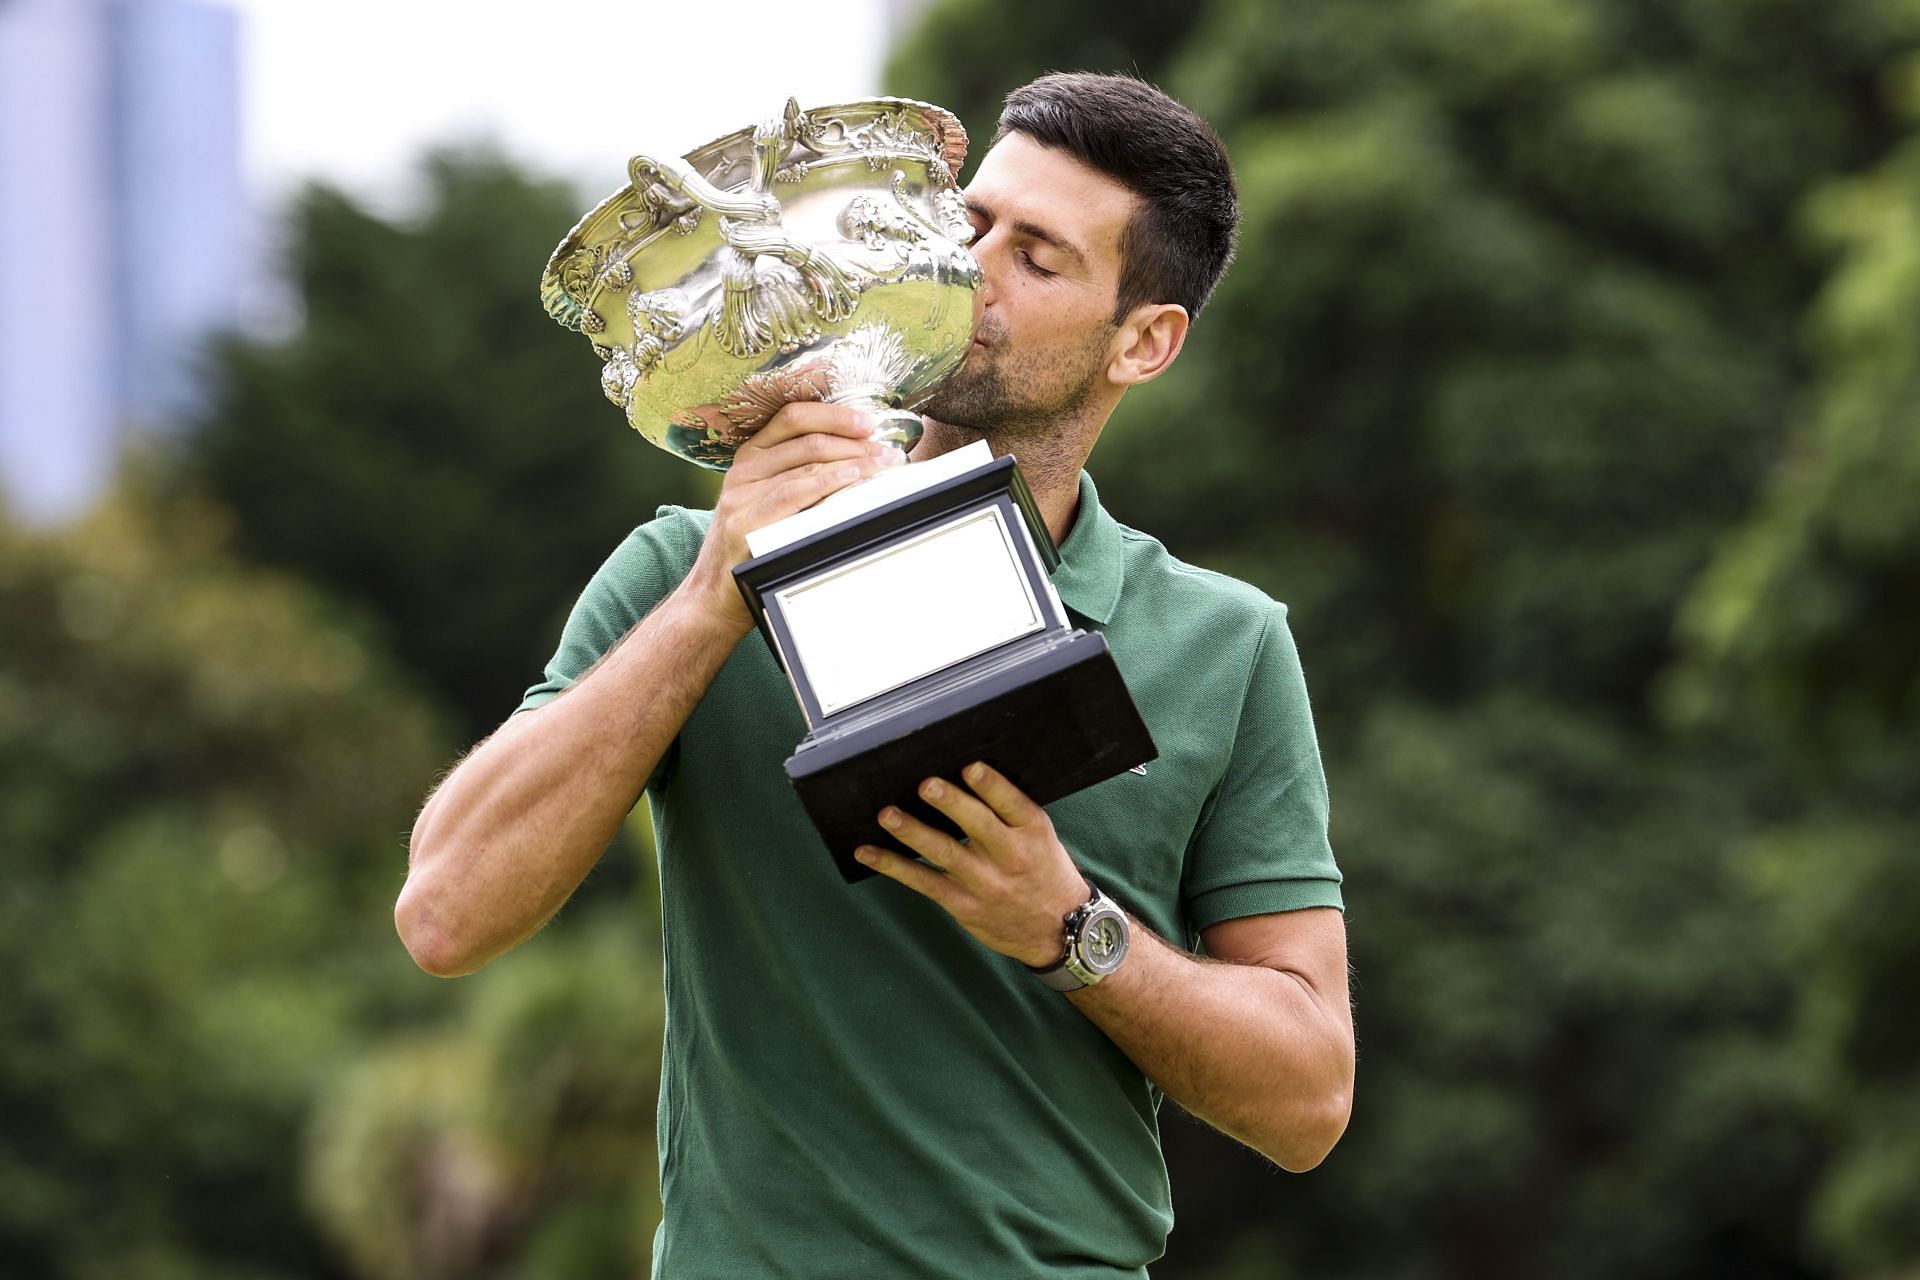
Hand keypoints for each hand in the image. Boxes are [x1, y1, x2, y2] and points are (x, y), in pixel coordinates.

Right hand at [682, 402, 902, 633]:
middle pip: (806, 437)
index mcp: (750, 457)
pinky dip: (828, 482)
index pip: (793, 417)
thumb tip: (857, 465)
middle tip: (888, 452)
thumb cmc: (750, 551)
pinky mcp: (745, 522)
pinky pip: (794, 493)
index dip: (834, 415)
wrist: (712, 597)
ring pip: (806, 462)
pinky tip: (852, 480)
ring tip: (883, 466)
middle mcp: (743, 470)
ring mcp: (741, 495)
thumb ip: (799, 481)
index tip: (869, 423)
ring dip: (853, 462)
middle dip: (854, 440)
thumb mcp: (768, 504)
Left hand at [855, 762, 1089, 967]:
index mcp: (1033, 831)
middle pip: (978, 825)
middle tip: (926, 785)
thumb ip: (1009, 812)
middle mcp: (1010, 856)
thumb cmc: (1044, 870)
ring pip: (945, 853)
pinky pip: (924, 882)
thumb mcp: (1041, 836)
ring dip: (913, 832)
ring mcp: (985, 883)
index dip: (991, 786)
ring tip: (887, 815)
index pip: (1012, 803)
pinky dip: (894, 866)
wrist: (1059, 928)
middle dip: (951, 804)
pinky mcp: (964, 905)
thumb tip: (963, 774)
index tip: (970, 767)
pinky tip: (868, 852)